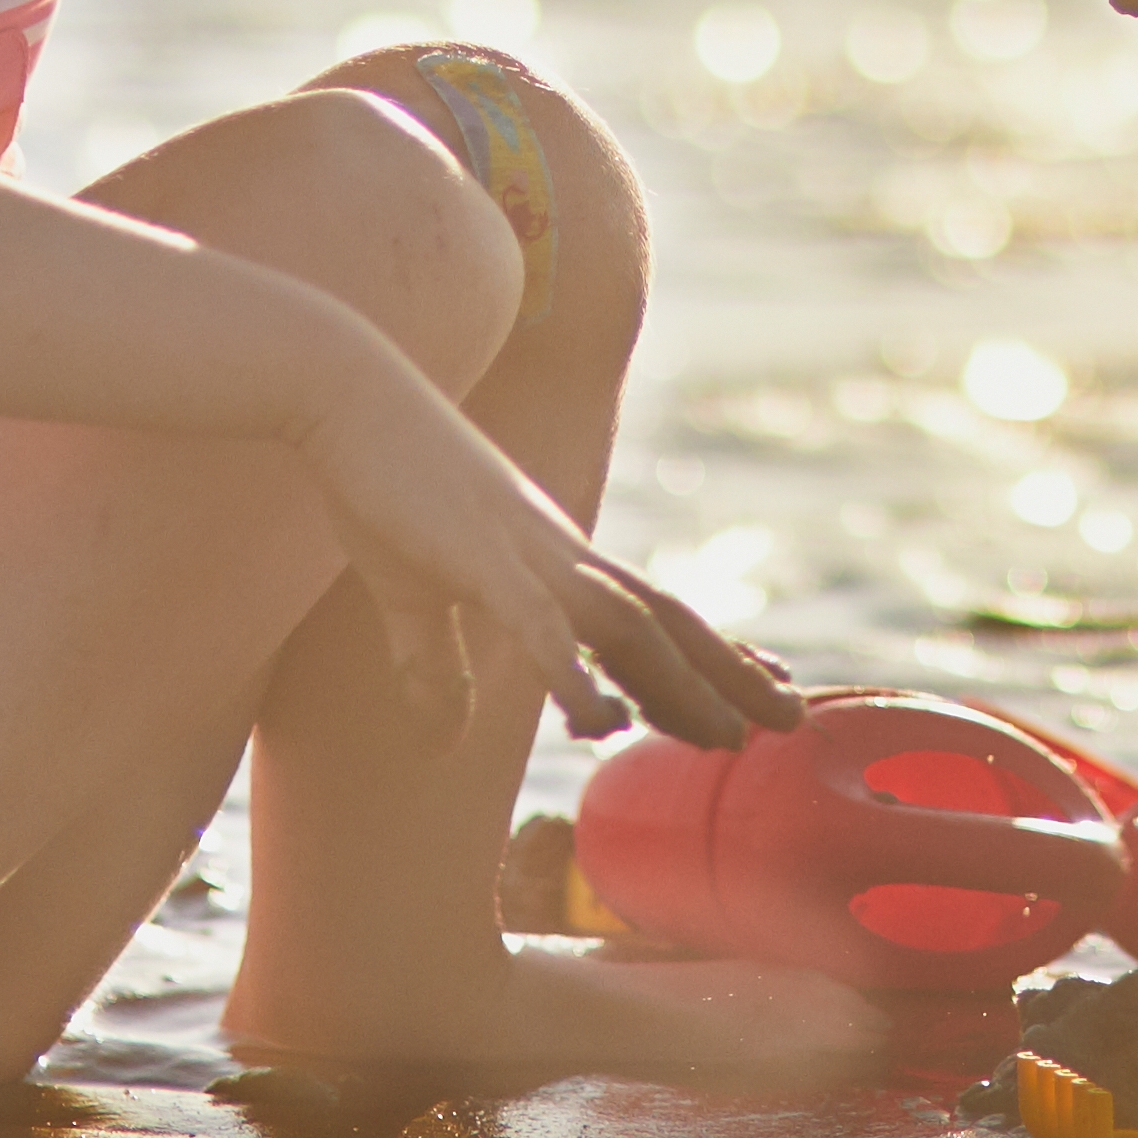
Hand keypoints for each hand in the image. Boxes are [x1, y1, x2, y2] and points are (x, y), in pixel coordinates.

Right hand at [291, 349, 805, 753]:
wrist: (345, 395)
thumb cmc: (378, 481)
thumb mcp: (411, 591)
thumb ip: (434, 667)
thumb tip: (442, 743)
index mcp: (553, 554)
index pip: (651, 608)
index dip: (709, 649)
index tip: (766, 679)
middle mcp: (560, 551)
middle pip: (665, 619)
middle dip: (728, 672)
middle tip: (792, 718)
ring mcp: (527, 553)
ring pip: (630, 625)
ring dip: (683, 682)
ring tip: (728, 739)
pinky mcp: (480, 559)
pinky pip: (542, 627)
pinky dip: (575, 676)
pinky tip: (599, 725)